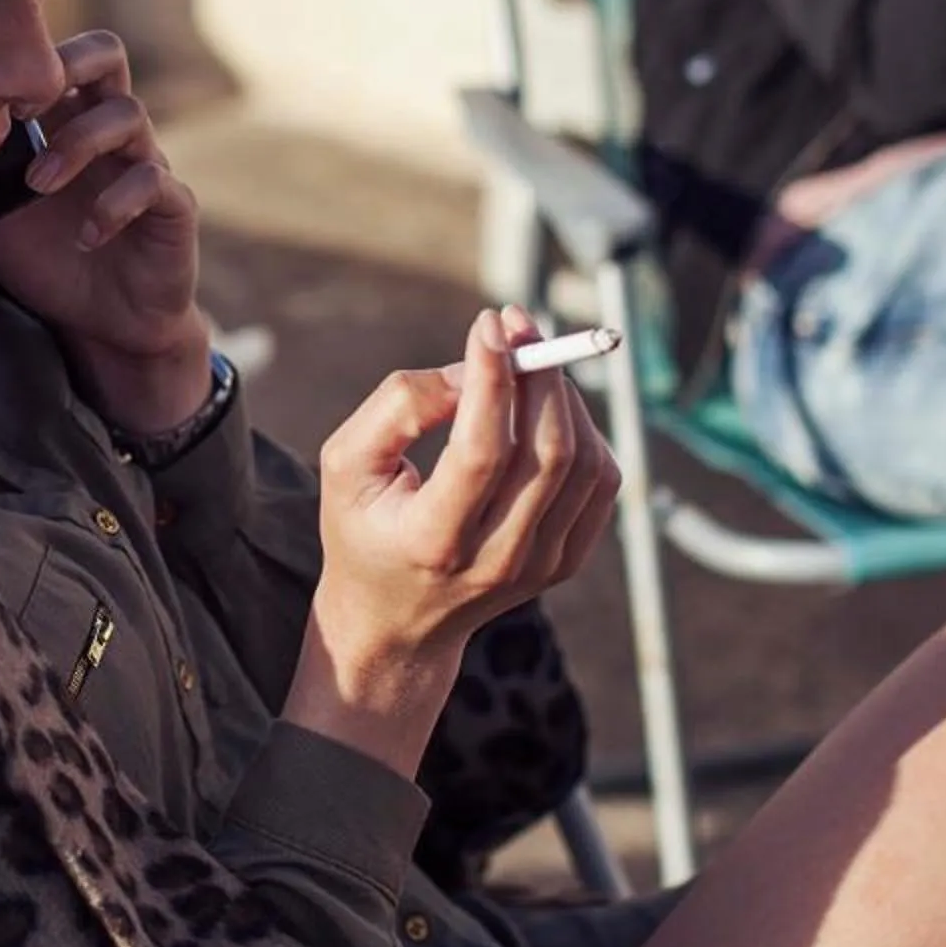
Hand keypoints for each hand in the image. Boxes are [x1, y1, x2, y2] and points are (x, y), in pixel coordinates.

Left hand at [0, 30, 207, 430]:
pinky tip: (85, 236)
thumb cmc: (47, 258)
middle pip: (107, 54)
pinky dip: (115, 203)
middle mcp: (108, 131)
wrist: (104, 323)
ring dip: (77, 144)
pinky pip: (155, 181)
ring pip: (128, 114)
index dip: (20, 55)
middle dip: (66, 65)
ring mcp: (145, 163)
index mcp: (65, 120)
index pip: (54, 55)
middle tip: (19, 109)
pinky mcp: (173, 207)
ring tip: (37, 186)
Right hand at [291, 306, 620, 771]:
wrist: (395, 622)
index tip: (488, 324)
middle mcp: (495, 561)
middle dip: (539, 373)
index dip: (492, 379)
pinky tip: (546, 407)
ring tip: (527, 361)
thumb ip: (397, 406)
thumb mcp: (345, 463)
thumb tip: (472, 368)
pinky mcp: (566, 561)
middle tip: (516, 325)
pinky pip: (600, 481)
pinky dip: (583, 430)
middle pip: (547, 453)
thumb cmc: (363, 529)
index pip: (482, 452)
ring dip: (563, 395)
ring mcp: (540, 567)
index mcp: (433, 542)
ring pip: (584, 462)